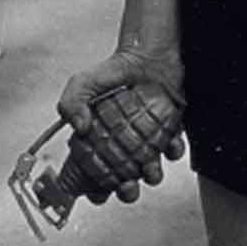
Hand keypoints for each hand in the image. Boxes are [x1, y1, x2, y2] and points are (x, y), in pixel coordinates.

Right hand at [56, 46, 188, 203]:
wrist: (147, 54)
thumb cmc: (115, 70)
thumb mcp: (82, 83)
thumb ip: (72, 103)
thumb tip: (79, 127)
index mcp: (101, 141)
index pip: (95, 177)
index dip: (96, 189)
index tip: (98, 191)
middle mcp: (125, 145)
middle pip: (124, 183)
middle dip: (126, 191)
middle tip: (126, 185)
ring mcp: (148, 141)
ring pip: (151, 172)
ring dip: (151, 175)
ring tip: (148, 167)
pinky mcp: (169, 131)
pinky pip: (174, 150)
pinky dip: (173, 150)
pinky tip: (169, 144)